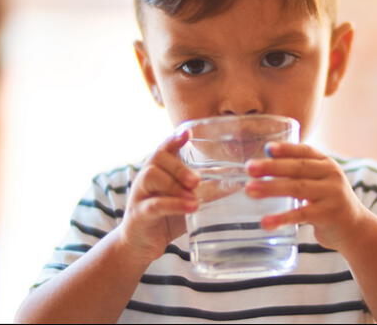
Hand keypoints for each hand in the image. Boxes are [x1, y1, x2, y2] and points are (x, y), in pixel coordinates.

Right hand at [119, 131, 199, 262]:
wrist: (141, 245)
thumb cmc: (166, 218)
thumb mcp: (187, 201)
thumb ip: (206, 191)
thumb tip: (237, 183)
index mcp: (159, 170)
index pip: (164, 148)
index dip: (174, 139)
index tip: (187, 132)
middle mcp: (146, 177)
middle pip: (157, 158)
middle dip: (179, 166)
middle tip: (197, 180)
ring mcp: (140, 195)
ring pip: (152, 176)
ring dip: (175, 184)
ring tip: (194, 196)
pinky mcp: (139, 214)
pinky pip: (154, 204)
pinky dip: (173, 204)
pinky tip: (190, 208)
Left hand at [244, 142, 367, 250]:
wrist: (356, 229)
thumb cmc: (328, 202)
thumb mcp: (319, 181)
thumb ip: (298, 171)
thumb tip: (264, 159)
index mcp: (326, 163)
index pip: (305, 151)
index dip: (286, 149)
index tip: (267, 148)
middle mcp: (331, 175)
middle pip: (298, 168)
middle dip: (271, 167)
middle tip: (249, 168)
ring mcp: (332, 194)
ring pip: (297, 188)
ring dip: (271, 188)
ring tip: (249, 190)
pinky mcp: (328, 215)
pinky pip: (301, 215)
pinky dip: (281, 218)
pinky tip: (265, 222)